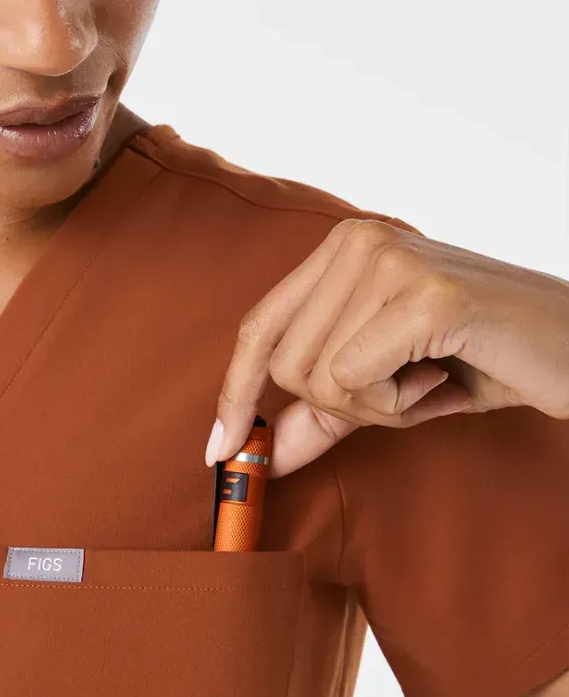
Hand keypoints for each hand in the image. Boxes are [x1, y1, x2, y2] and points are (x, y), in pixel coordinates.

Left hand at [204, 218, 568, 476]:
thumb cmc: (477, 360)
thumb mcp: (382, 389)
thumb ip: (316, 415)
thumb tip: (253, 454)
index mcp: (340, 250)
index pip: (258, 328)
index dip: (233, 394)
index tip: (219, 451)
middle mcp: (357, 241)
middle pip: (285, 367)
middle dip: (344, 405)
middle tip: (408, 385)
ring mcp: (390, 260)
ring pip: (319, 379)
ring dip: (378, 406)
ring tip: (431, 375)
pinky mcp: (423, 295)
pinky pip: (356, 381)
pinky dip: (400, 404)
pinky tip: (443, 376)